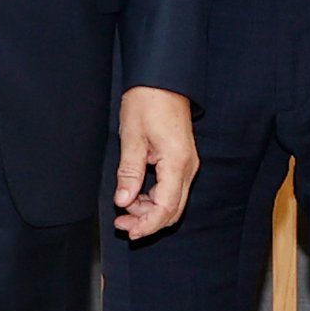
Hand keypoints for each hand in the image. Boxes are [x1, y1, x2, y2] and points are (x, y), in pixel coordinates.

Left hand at [112, 86, 197, 238]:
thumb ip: (129, 172)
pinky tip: (135, 196)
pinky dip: (154, 198)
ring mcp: (186, 164)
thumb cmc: (148, 102)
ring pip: (172, 202)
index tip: (128, 230)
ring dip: (150, 211)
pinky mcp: (181, 161)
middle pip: (173, 210)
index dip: (147, 224)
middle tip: (122, 223)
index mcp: (177, 163)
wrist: (163, 80)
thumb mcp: (132, 137)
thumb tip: (123, 201)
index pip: (166, 208)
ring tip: (124, 209)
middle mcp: (187, 167)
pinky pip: (171, 189)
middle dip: (148, 222)